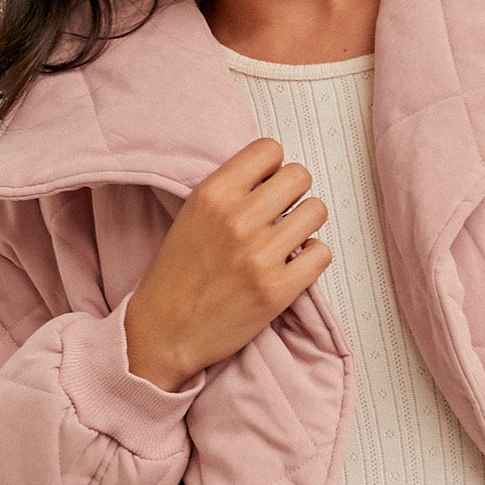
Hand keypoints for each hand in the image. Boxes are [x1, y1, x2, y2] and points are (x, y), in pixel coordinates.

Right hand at [124, 137, 332, 391]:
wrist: (162, 334)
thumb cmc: (176, 276)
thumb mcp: (191, 215)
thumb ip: (231, 191)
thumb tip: (276, 174)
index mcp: (212, 195)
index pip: (269, 149)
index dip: (273, 169)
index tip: (266, 187)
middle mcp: (237, 219)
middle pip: (300, 176)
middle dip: (293, 195)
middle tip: (280, 216)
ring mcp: (259, 256)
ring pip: (317, 211)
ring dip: (305, 225)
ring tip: (284, 242)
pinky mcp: (277, 290)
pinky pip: (322, 253)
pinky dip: (312, 259)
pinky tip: (291, 266)